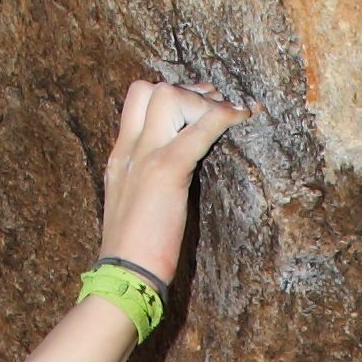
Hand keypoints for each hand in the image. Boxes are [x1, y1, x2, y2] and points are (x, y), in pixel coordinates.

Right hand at [97, 75, 248, 284]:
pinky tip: (243, 116)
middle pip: (152, 89)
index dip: (168, 93)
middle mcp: (129, 149)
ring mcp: (145, 156)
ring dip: (203, 103)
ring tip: (228, 115)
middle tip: (215, 106)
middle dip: (188, 92)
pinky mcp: (167, 170)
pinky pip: (199, 129)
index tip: (195, 106)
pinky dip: (223, 118)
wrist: (125, 273)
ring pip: (170, 97)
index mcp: (119, 156)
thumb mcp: (132, 203)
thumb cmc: (135, 249)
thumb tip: (173, 169)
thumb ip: (146, 179)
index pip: (136, 98)